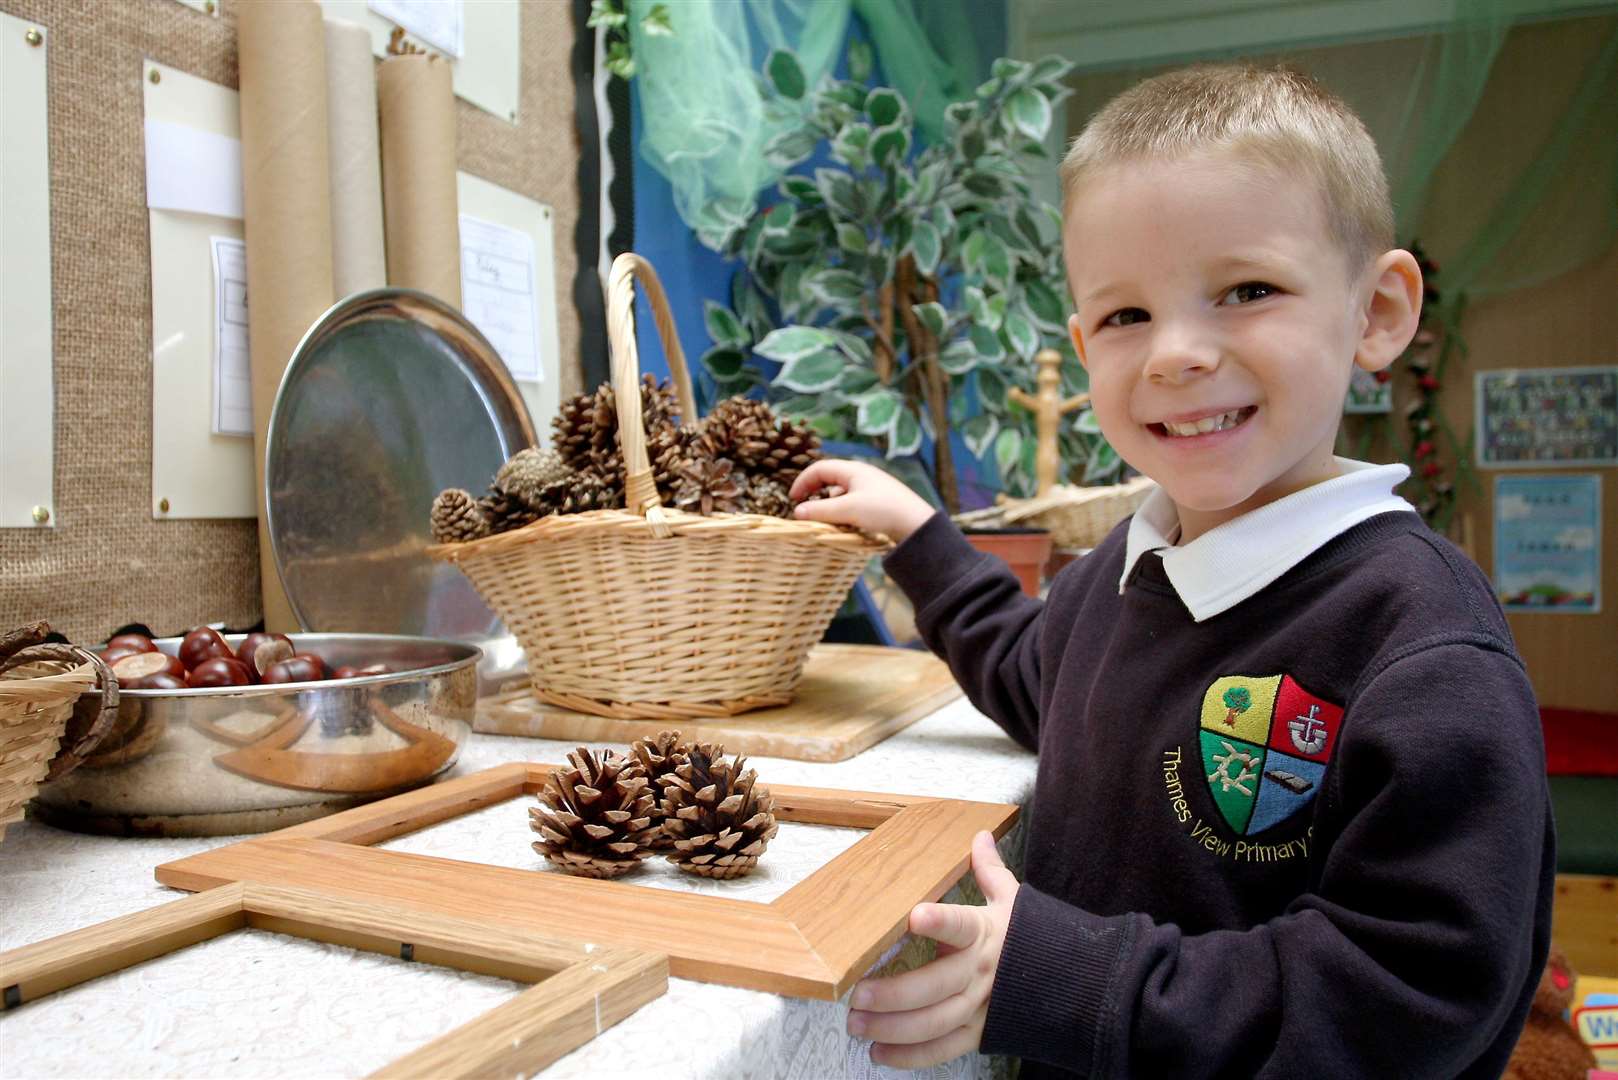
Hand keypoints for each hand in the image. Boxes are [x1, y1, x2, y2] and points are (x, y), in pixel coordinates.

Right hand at [790, 459, 936, 542]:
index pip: (819, 469)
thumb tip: (796, 512)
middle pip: (829, 480)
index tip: (792, 500)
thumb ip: (820, 510)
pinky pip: (852, 505)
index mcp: (853, 470)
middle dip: (815, 495)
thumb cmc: (883, 511)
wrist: (917, 526)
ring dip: (830, 507)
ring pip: (841, 495)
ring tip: (828, 523)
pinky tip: (847, 527)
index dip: (802, 482)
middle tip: (805, 512)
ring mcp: (871, 490)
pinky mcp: (878, 504)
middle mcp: (861, 476)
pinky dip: (843, 514)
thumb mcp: (848, 510)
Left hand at [846, 831, 1018, 1067]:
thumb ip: (990, 870)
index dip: (940, 921)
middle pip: (937, 986)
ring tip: (857, 1024)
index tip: (914, 915)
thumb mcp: (1013, 900)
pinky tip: (879, 1053)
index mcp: (985, 933)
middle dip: (894, 995)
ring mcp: (980, 1006)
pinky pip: (944, 1049)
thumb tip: (979, 834)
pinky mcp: (979, 1033)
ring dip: (893, 1028)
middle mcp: (981, 972)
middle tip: (857, 994)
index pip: (961, 925)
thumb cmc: (1030, 937)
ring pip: (935, 1022)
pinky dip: (911, 1056)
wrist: (1074, 983)